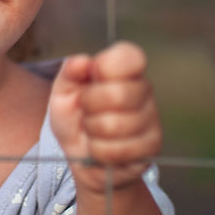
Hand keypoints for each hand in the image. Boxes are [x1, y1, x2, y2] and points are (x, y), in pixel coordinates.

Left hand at [49, 41, 161, 193]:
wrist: (83, 158)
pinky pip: (117, 150)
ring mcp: (151, 119)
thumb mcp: (63, 92)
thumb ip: (70, 73)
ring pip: (114, 126)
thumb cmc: (75, 118)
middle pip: (118, 94)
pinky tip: (100, 147)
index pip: (131, 56)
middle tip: (86, 110)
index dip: (108, 66)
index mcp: (124, 70)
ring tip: (93, 130)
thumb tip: (83, 61)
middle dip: (89, 106)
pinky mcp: (151, 147)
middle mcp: (143, 90)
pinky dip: (98, 151)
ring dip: (92, 131)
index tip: (93, 75)